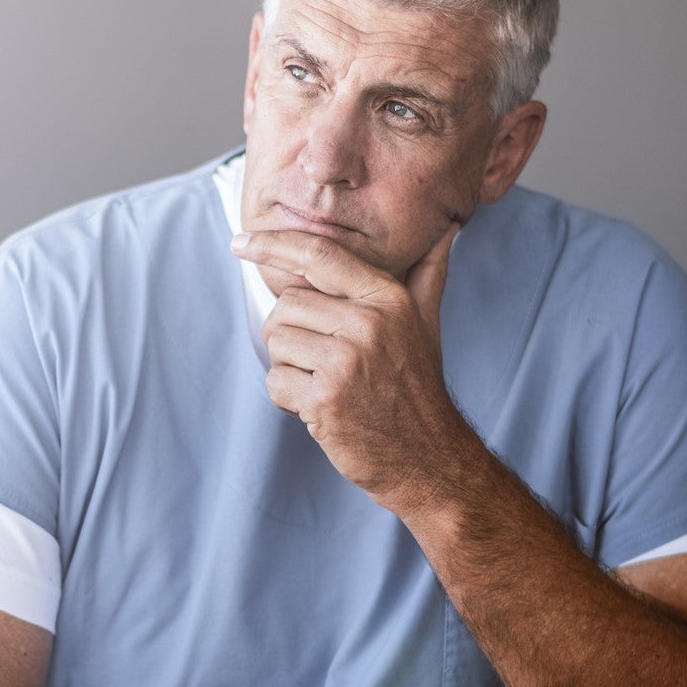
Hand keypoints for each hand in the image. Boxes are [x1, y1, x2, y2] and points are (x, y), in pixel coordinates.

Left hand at [230, 224, 467, 506]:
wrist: (428, 456)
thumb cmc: (417, 387)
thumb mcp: (426, 323)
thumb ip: (427, 274)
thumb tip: (446, 229)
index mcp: (387, 299)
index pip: (319, 256)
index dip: (273, 245)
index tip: (240, 242)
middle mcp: (368, 323)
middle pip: (287, 305)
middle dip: (291, 334)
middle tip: (322, 362)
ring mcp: (346, 361)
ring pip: (277, 342)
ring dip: (289, 368)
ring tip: (326, 384)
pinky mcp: (325, 397)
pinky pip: (275, 381)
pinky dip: (287, 398)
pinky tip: (319, 408)